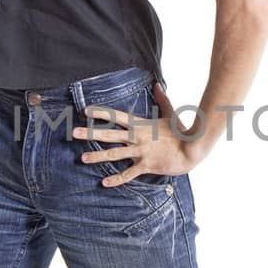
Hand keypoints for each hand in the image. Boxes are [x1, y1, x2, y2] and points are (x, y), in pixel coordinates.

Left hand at [73, 83, 197, 185]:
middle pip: (109, 134)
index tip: (85, 111)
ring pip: (115, 154)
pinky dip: (117, 179)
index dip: (100, 113)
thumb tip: (157, 85)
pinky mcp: (146, 165)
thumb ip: (161, 99)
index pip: (116, 116)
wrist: (192, 149)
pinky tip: (104, 183)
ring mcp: (140, 152)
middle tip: (74, 133)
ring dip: (98, 156)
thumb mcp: (170, 113)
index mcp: (140, 124)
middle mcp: (137, 137)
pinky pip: (128, 174)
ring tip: (83, 158)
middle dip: (91, 133)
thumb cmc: (181, 132)